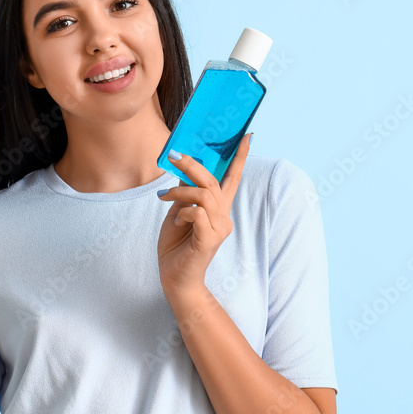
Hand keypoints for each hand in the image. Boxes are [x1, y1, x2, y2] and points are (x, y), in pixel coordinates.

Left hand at [156, 133, 252, 299]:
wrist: (174, 277)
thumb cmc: (176, 245)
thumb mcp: (178, 212)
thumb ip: (185, 194)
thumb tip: (183, 173)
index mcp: (218, 209)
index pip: (232, 179)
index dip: (240, 157)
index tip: (247, 136)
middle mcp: (224, 217)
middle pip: (213, 181)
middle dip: (193, 165)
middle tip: (173, 156)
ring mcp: (219, 228)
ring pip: (204, 195)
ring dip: (181, 191)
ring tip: (165, 197)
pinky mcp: (210, 239)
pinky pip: (196, 213)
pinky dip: (182, 212)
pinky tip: (175, 221)